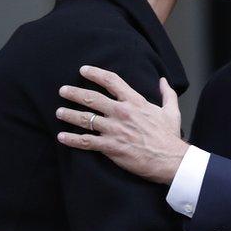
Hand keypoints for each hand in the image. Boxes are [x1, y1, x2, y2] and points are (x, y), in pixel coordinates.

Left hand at [55, 65, 187, 183]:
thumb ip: (167, 94)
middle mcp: (122, 113)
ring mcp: (114, 130)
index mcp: (135, 102)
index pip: (112, 81)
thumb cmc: (169, 136)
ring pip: (85, 119)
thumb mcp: (171, 111)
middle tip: (63, 90)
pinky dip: (72, 139)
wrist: (170, 159)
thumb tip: (163, 80)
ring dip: (69, 114)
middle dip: (74, 93)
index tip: (83, 70)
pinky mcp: (111, 147)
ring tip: (59, 112)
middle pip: (92, 98)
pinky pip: (86, 142)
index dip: (95, 73)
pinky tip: (62, 137)